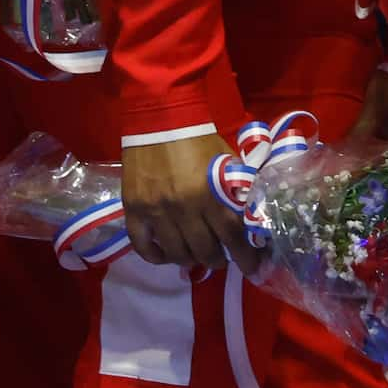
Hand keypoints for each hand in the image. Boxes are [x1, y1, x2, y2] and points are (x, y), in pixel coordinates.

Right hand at [122, 132, 256, 271]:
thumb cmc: (199, 140)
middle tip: (221, 258)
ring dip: (190, 259)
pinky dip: (156, 256)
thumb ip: (238, 190)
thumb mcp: (227, 162)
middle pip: (204, 251)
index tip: (253, 268)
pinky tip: (166, 254)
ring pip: (176, 253)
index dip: (245, 257)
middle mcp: (184, 208)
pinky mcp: (134, 210)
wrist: (160, 118)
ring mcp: (156, 212)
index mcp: (211, 194)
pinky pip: (143, 246)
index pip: (233, 237)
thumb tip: (253, 216)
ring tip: (196, 255)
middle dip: (217, 260)